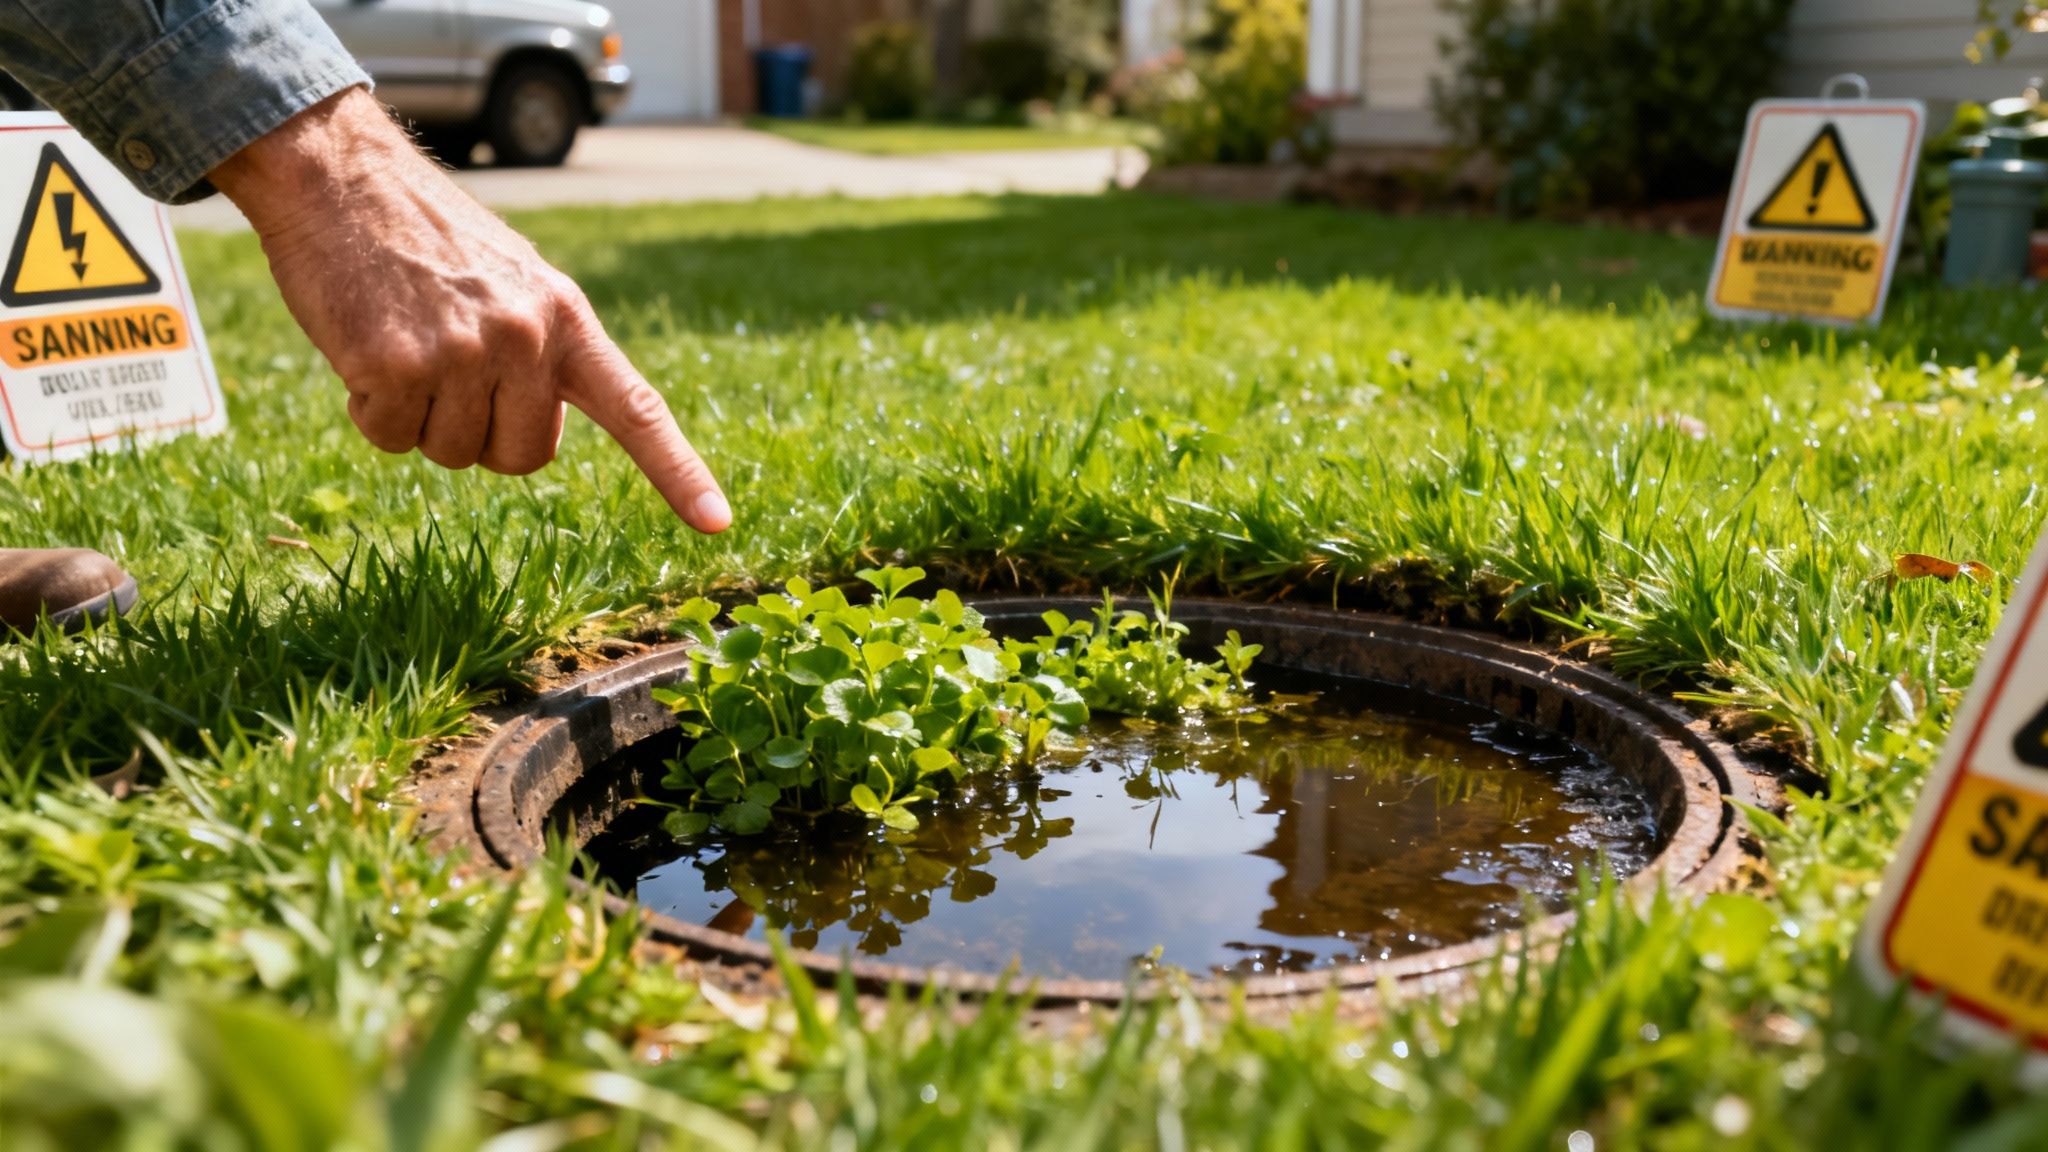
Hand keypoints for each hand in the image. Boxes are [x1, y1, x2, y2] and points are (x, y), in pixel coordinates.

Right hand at [208, 88, 729, 532]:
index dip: (678, 473)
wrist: (340, 175)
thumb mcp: (514, 282)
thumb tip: (539, 428)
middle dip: (481, 435)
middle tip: (448, 368)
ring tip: (404, 339)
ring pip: (450, 453)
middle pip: (522, 460)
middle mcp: (528, 338)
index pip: (637, 409)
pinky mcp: (396, 366)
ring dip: (419, 417)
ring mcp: (463, 353)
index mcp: (568, 318)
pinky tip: (365, 345)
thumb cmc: (427, 236)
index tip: (717, 522)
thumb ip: (543, 349)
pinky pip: (389, 438)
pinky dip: (370, 408)